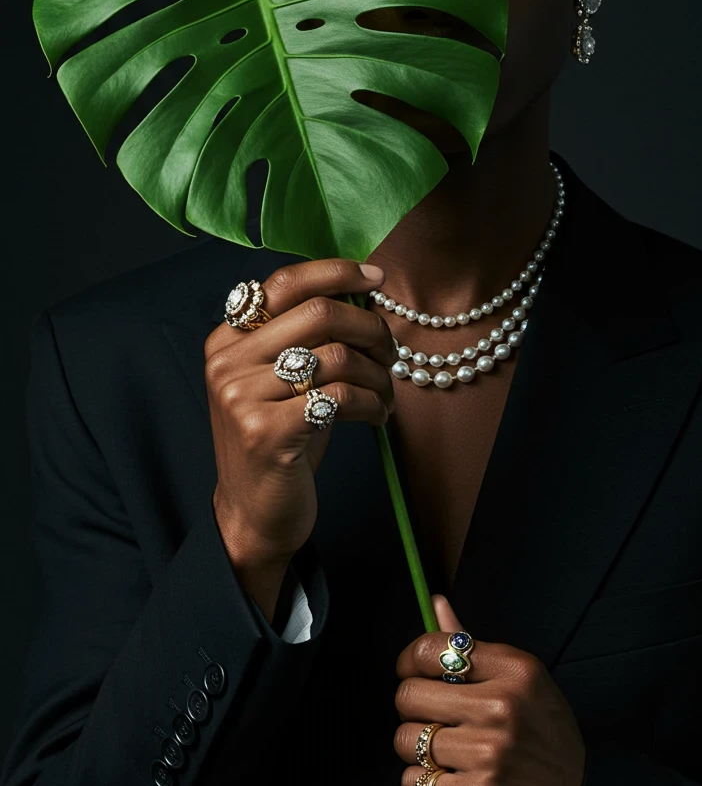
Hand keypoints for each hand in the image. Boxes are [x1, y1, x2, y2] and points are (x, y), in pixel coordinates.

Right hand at [205, 258, 396, 570]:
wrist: (254, 513)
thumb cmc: (280, 439)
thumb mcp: (282, 380)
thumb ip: (306, 337)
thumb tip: (364, 295)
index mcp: (227, 340)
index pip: (285, 283)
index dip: (336, 272)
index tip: (376, 279)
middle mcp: (227, 363)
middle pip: (320, 313)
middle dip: (370, 328)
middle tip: (391, 353)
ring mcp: (243, 398)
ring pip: (338, 357)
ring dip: (378, 376)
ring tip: (385, 394)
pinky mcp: (267, 433)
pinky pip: (341, 398)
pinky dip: (372, 404)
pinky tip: (377, 416)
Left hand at [394, 595, 585, 785]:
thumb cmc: (545, 736)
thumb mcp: (523, 681)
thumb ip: (473, 647)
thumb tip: (436, 604)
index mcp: (514, 670)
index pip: (433, 649)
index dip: (410, 661)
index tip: (411, 671)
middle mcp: (501, 707)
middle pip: (410, 695)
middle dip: (411, 707)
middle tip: (431, 717)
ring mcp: (488, 754)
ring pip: (406, 740)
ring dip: (416, 748)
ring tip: (444, 751)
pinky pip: (414, 780)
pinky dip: (423, 782)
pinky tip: (450, 780)